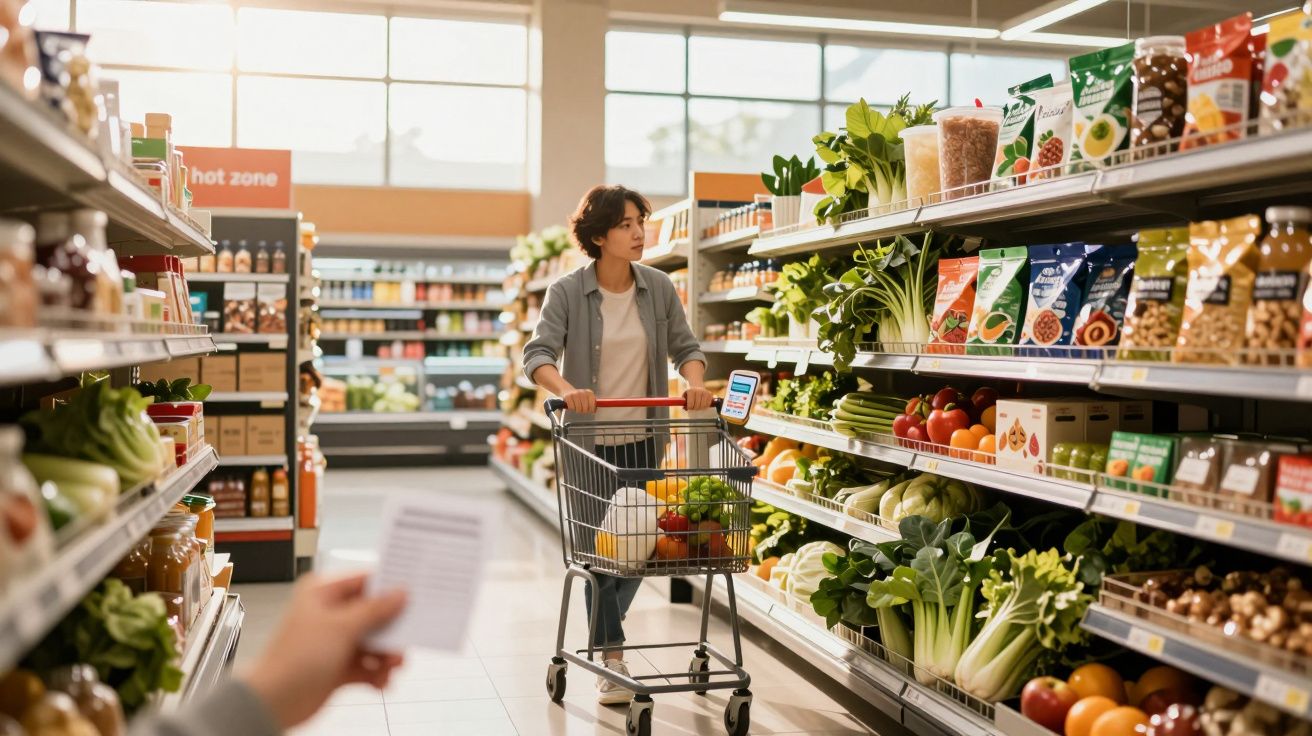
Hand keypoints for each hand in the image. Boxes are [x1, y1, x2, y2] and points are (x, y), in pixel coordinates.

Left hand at [242, 573, 406, 728]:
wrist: (274, 702)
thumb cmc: (295, 658)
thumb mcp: (341, 627)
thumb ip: (375, 610)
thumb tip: (399, 594)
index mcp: (322, 594)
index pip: (363, 582)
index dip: (388, 588)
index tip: (412, 594)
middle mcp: (328, 615)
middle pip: (372, 614)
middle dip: (390, 629)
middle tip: (406, 638)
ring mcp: (333, 642)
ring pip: (372, 642)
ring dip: (385, 655)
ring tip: (394, 666)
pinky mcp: (337, 666)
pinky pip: (366, 665)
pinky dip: (376, 673)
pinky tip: (382, 681)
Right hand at [562, 387, 596, 413]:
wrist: (568, 391)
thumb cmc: (580, 398)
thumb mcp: (588, 399)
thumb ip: (592, 404)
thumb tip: (594, 411)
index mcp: (589, 393)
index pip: (592, 404)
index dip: (591, 409)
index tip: (590, 411)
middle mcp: (583, 392)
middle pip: (585, 408)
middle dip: (584, 411)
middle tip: (582, 410)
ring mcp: (575, 394)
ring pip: (578, 408)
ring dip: (577, 410)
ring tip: (577, 407)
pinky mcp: (568, 396)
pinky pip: (572, 407)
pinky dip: (571, 408)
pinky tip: (572, 405)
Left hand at [684, 386, 714, 411]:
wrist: (697, 386)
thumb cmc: (690, 393)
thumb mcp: (685, 396)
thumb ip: (683, 403)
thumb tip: (684, 408)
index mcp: (691, 391)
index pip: (690, 404)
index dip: (689, 407)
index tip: (689, 407)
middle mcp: (698, 391)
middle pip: (697, 405)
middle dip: (694, 408)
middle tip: (693, 408)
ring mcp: (705, 392)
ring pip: (703, 405)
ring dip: (700, 408)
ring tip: (698, 406)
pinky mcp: (710, 394)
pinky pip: (708, 404)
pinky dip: (705, 406)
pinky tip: (702, 404)